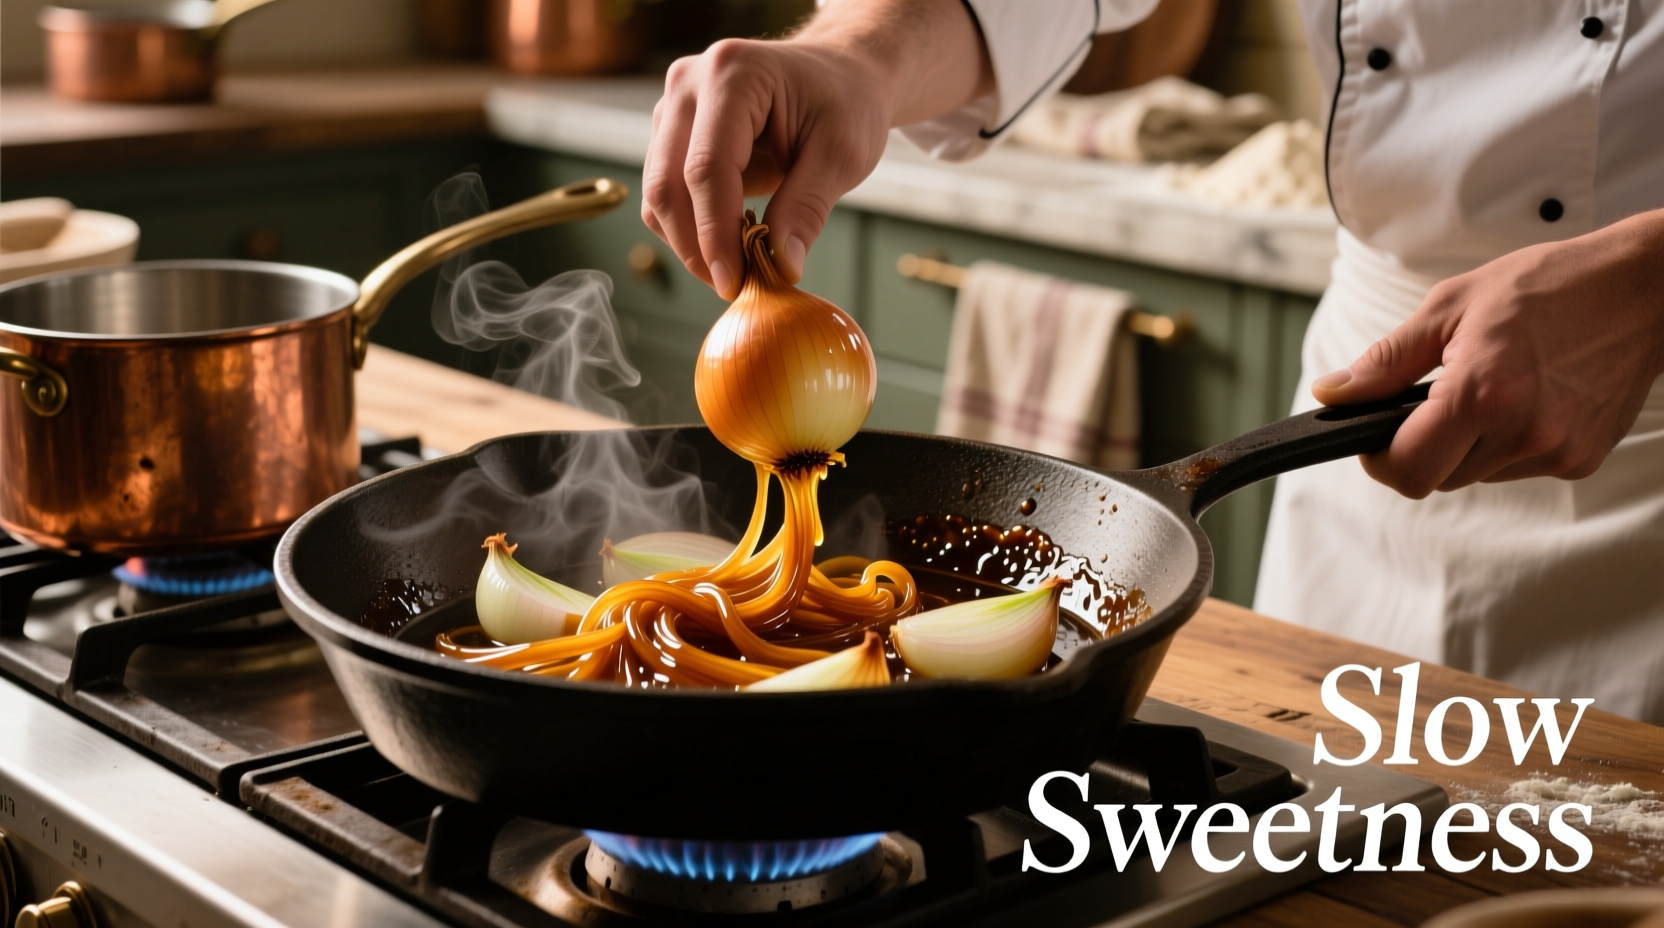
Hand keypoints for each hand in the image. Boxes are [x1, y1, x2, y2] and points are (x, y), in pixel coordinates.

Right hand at [642, 1, 991, 297]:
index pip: (706, 167)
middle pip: (667, 182)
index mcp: (733, 74)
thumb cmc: (847, 102)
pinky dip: (689, 227)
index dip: (714, 233)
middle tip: (733, 286)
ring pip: (658, 192)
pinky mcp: (671, 131)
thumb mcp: (843, 154)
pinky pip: (665, 192)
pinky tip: (728, 242)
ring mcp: (673, 105)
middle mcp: (689, 83)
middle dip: (695, 246)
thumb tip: (781, 267)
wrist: (839, 74)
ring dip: (689, 241)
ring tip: (737, 267)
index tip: (732, 283)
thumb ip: (808, 208)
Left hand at [1311, 209, 1663, 497]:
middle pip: (1437, 477)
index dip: (1379, 459)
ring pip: (1475, 474)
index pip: (1407, 470)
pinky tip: (1526, 396)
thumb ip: (1386, 361)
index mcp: (1482, 392)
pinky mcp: (1581, 459)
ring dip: (1466, 444)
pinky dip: (1506, 442)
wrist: (1643, 289)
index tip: (1374, 437)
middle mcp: (1523, 431)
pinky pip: (1517, 467)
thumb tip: (1332, 394)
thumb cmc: (1547, 286)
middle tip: (1436, 397)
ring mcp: (1557, 451)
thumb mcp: (1451, 306)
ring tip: (1492, 386)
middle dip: (1422, 446)